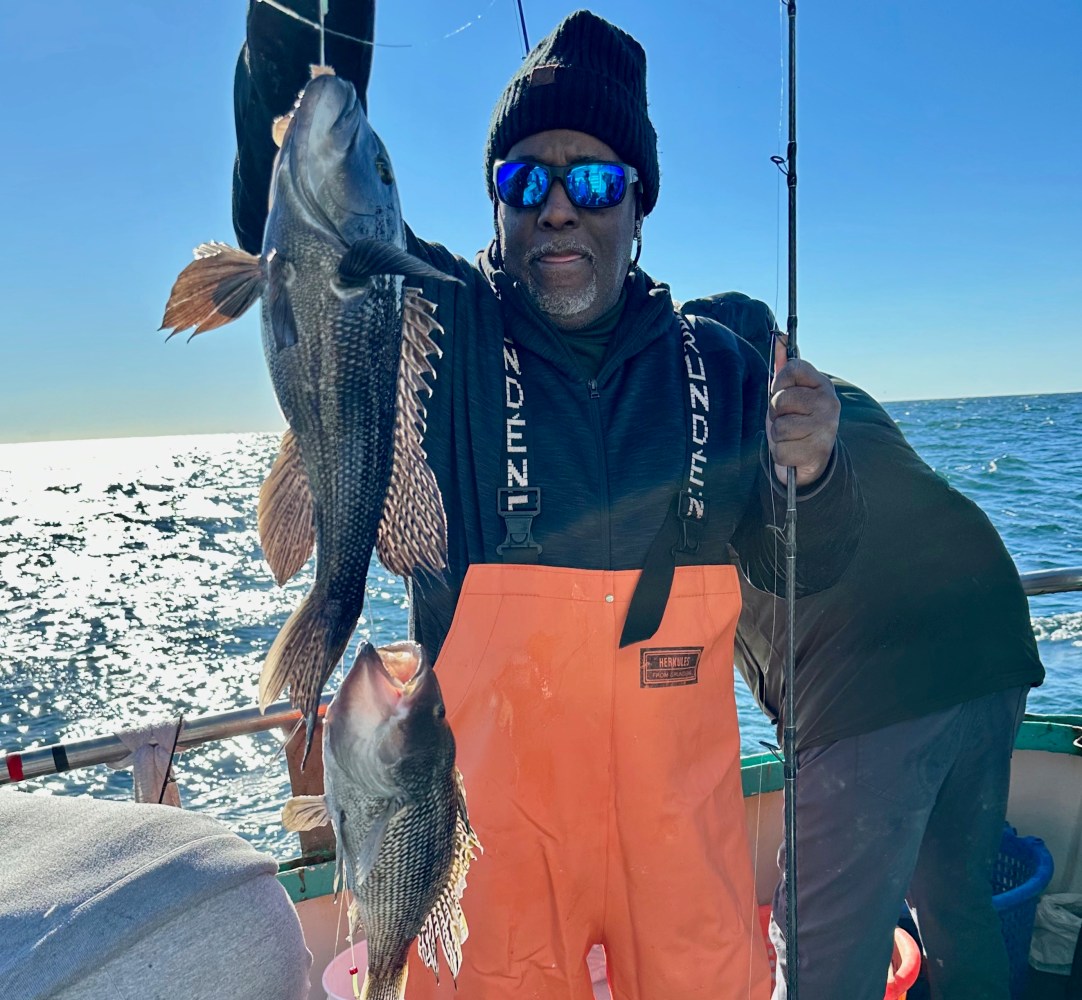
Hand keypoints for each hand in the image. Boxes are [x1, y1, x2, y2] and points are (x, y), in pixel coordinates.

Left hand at [767, 335, 838, 485]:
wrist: (811, 460)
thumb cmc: (796, 421)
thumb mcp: (788, 394)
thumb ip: (784, 369)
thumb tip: (780, 337)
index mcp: (821, 384)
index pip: (793, 368)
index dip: (779, 382)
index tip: (781, 392)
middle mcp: (829, 403)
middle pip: (780, 399)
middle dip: (775, 413)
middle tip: (787, 419)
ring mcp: (826, 427)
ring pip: (779, 427)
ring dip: (778, 436)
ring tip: (791, 436)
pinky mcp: (818, 451)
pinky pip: (781, 450)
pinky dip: (781, 454)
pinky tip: (794, 451)